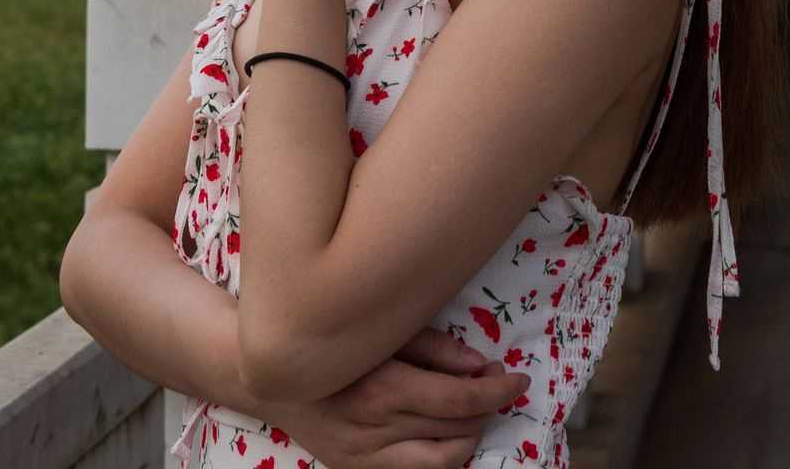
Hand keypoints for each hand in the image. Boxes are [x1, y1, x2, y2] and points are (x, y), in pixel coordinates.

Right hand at [254, 324, 532, 468]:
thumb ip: (434, 348)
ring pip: (442, 462)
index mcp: (383, 387)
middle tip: (494, 383)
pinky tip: (446, 436)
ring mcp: (365, 458)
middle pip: (456, 428)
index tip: (516, 378)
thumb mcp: (385, 333)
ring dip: (469, 438)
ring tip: (472, 413)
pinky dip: (440, 458)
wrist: (273, 379)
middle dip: (486, 407)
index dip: (496, 391)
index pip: (459, 399)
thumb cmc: (335, 344)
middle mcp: (375, 428)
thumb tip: (480, 366)